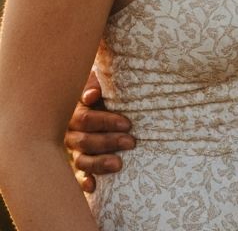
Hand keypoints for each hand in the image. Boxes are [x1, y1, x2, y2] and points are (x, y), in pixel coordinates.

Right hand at [64, 72, 134, 192]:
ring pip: (82, 160)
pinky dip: (84, 182)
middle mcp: (71, 134)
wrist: (99, 100)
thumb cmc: (103, 91)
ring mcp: (75, 151)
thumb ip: (94, 85)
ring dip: (100, 164)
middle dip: (109, 142)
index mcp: (75, 113)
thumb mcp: (100, 84)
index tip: (128, 123)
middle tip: (132, 142)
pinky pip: (78, 176)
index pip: (86, 120)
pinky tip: (93, 186)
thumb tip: (92, 95)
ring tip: (119, 165)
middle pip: (85, 142)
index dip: (106, 122)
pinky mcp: (81, 163)